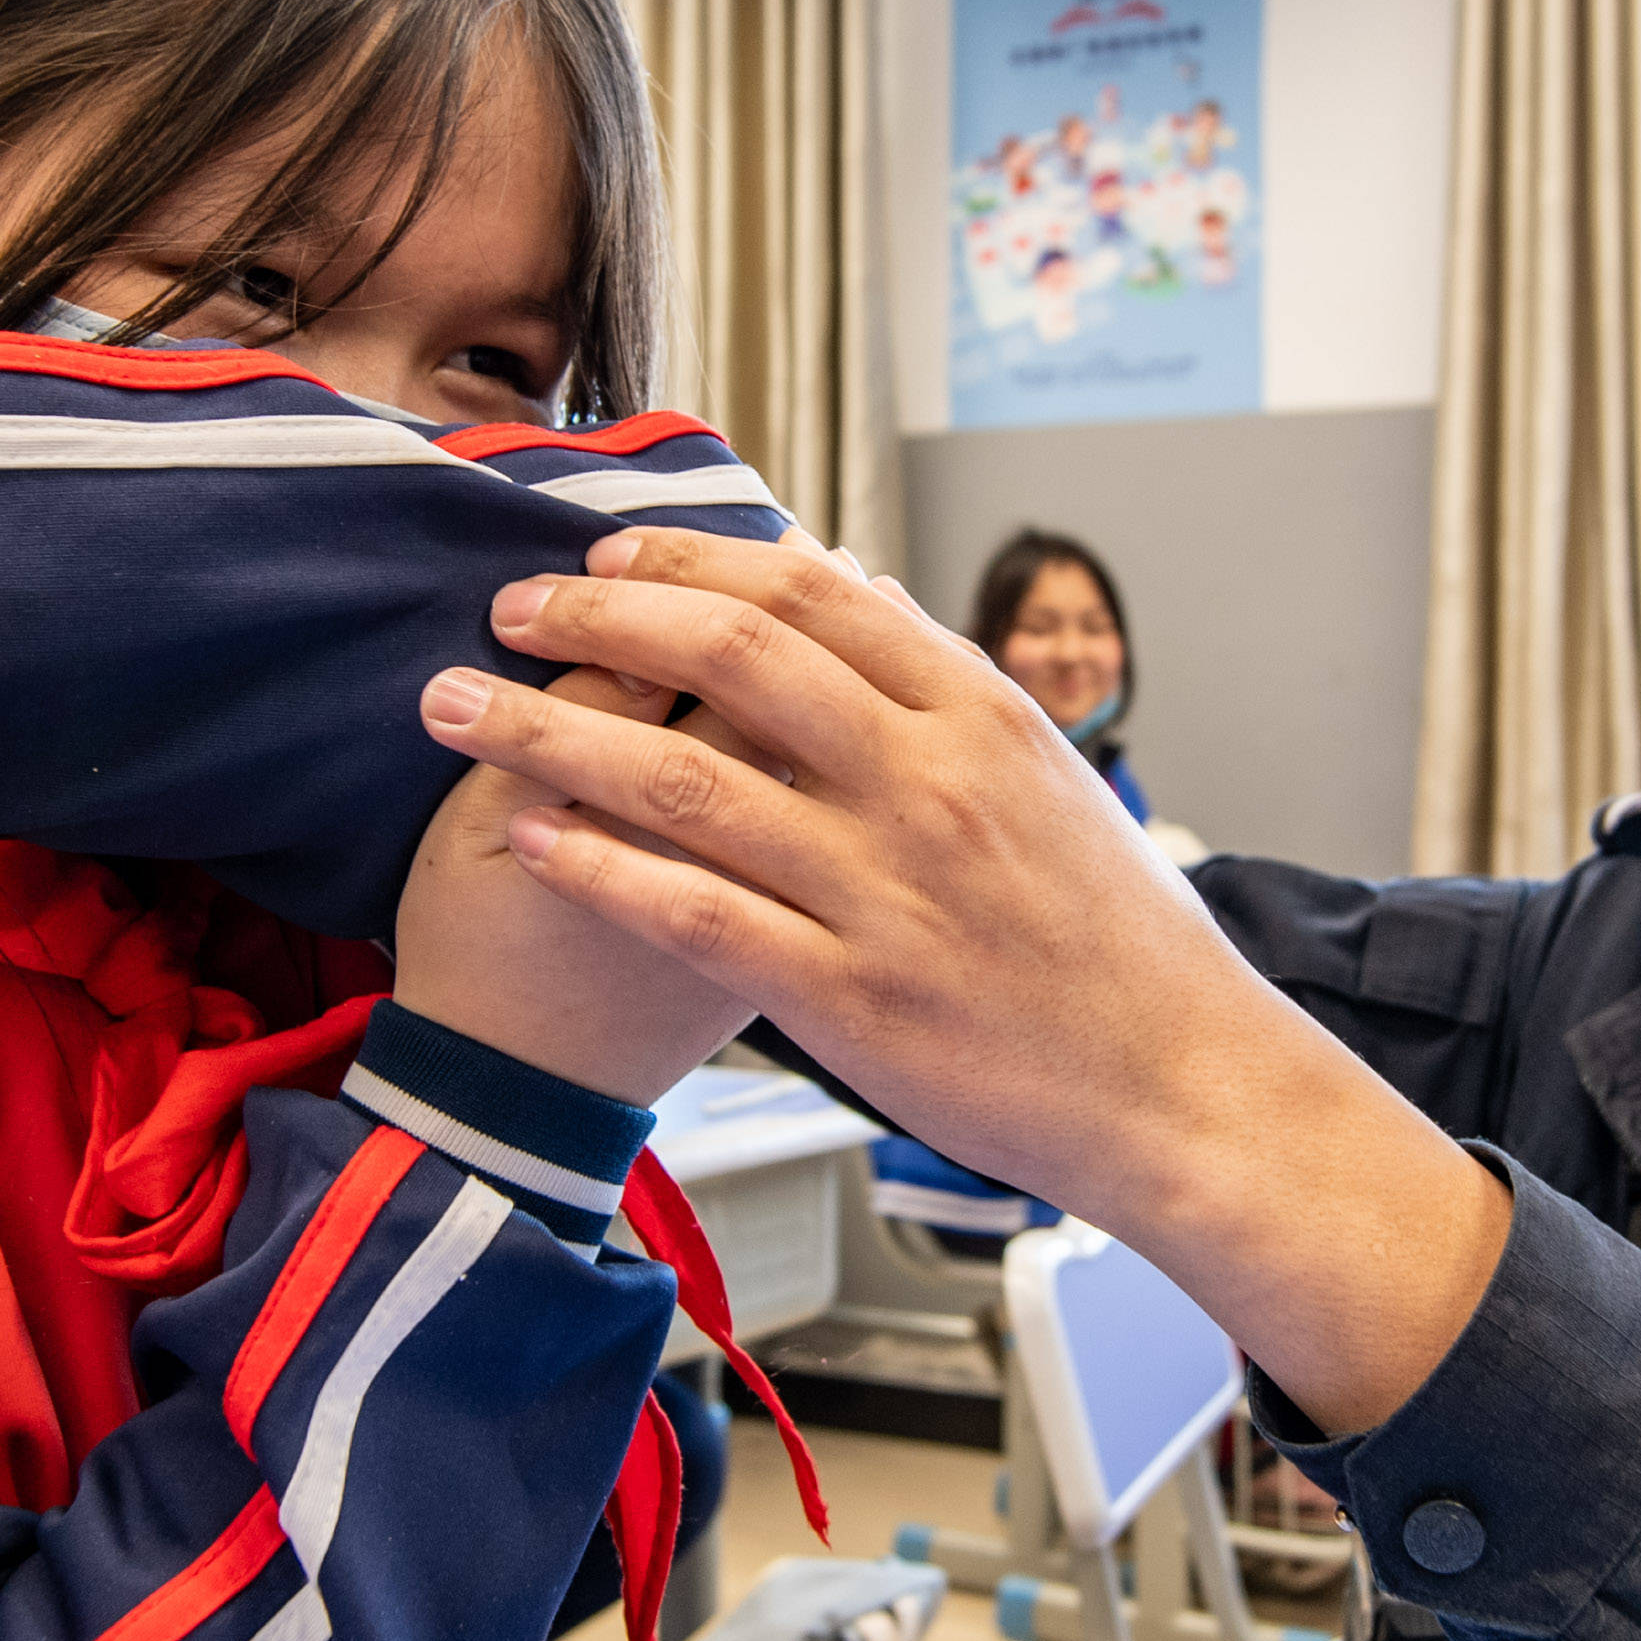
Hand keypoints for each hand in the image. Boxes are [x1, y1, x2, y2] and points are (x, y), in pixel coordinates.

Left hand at [415, 527, 1509, 1434]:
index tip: (608, 551)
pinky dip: (594, 867)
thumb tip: (855, 582)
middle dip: (593, 617)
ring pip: (678, 778)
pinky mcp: (848, 995)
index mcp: (978, 712)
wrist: (1182, 1089)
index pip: (808, 589)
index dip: (687, 557)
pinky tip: (522, 842)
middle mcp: (926, 782)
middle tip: (510, 606)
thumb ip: (941, 683)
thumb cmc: (1119, 945)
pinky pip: (688, 912)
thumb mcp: (1048, 779)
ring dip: (547, 732)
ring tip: (458, 709)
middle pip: (726, 654)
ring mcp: (884, 889)